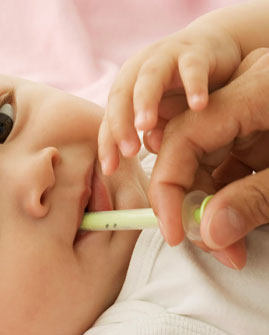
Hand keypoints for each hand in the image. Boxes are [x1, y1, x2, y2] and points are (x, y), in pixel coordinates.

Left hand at [99, 22, 239, 173]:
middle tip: (128, 152)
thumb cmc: (181, 89)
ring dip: (145, 102)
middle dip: (121, 125)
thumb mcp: (166, 114)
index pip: (111, 119)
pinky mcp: (195, 51)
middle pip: (121, 97)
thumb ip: (157, 130)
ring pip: (149, 78)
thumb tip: (153, 146)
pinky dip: (194, 85)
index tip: (110, 170)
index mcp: (127, 89)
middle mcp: (139, 71)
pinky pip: (192, 67)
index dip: (108, 144)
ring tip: (145, 127)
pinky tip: (199, 107)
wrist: (214, 48)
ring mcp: (165, 58)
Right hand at [148, 48, 268, 268]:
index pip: (186, 135)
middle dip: (190, 201)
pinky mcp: (259, 133)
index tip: (174, 230)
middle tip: (207, 244)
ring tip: (229, 246)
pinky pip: (227, 166)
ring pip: (205, 161)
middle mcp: (247, 95)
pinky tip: (237, 229)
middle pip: (189, 148)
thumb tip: (208, 231)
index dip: (169, 184)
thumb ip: (256, 202)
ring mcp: (252, 114)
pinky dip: (227, 200)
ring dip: (209, 207)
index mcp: (259, 88)